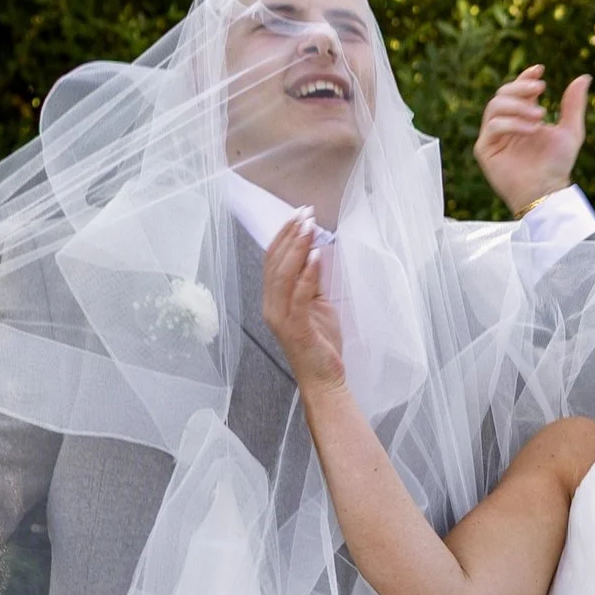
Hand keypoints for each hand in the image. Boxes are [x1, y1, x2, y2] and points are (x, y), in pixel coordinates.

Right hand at [262, 216, 345, 392]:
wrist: (323, 380)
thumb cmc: (320, 345)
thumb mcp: (316, 305)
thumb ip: (311, 281)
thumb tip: (314, 252)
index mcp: (273, 299)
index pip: (272, 260)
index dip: (283, 235)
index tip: (298, 215)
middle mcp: (271, 306)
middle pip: (275, 262)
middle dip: (290, 234)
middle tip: (305, 214)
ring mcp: (281, 317)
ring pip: (283, 275)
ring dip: (297, 247)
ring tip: (309, 227)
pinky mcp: (296, 328)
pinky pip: (299, 295)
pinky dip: (307, 273)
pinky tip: (316, 255)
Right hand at [473, 65, 591, 215]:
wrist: (547, 192)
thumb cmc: (558, 165)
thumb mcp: (570, 131)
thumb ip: (573, 105)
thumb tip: (584, 77)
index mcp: (522, 117)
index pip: (517, 89)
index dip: (525, 76)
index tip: (540, 70)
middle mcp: (505, 124)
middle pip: (503, 93)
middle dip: (521, 88)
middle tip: (540, 89)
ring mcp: (493, 136)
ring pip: (495, 106)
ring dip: (518, 106)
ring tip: (540, 116)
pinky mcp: (485, 150)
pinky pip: (493, 126)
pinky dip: (512, 123)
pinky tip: (531, 129)